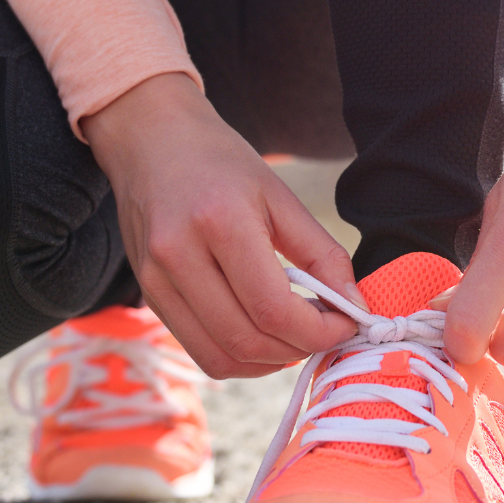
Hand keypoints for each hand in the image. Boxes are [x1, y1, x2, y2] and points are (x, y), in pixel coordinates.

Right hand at [83, 73, 362, 377]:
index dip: (320, 332)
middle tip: (327, 331)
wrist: (151, 141)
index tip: (348, 324)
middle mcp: (178, 256)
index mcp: (220, 222)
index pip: (273, 309)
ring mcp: (155, 281)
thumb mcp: (281, 195)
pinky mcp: (148, 296)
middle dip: (300, 348)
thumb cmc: (221, 163)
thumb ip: (322, 254)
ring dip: (270, 361)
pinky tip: (262, 333)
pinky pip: (200, 351)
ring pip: (222, 358)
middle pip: (248, 340)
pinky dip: (240, 356)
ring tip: (296, 334)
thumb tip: (355, 306)